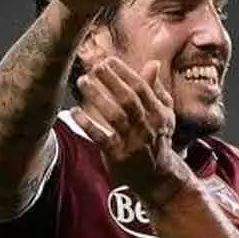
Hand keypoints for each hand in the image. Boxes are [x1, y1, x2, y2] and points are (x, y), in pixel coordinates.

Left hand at [71, 57, 193, 205]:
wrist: (158, 176)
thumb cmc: (157, 139)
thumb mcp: (163, 114)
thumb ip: (156, 90)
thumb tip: (153, 63)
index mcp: (160, 113)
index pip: (142, 88)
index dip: (124, 72)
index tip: (108, 60)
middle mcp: (148, 127)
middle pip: (129, 99)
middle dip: (111, 81)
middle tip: (94, 67)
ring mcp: (134, 143)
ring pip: (115, 116)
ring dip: (97, 97)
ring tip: (82, 82)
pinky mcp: (119, 157)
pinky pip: (101, 138)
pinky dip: (87, 124)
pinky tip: (75, 112)